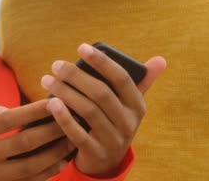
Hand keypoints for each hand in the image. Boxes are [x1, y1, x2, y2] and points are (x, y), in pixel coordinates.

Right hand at [0, 99, 72, 180]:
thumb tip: (9, 110)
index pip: (6, 121)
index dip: (32, 111)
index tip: (53, 102)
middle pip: (23, 144)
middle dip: (50, 132)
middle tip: (72, 120)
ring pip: (29, 167)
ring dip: (54, 154)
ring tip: (72, 140)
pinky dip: (46, 174)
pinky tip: (60, 163)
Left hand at [41, 43, 166, 176]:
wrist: (106, 161)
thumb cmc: (113, 122)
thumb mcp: (128, 105)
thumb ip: (140, 82)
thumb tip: (161, 60)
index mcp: (137, 105)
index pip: (121, 78)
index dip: (102, 61)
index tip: (81, 47)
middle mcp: (128, 123)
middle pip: (101, 93)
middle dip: (76, 76)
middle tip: (56, 65)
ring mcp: (113, 140)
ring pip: (88, 111)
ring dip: (65, 92)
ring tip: (47, 80)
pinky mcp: (96, 153)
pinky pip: (78, 134)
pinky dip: (63, 117)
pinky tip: (51, 103)